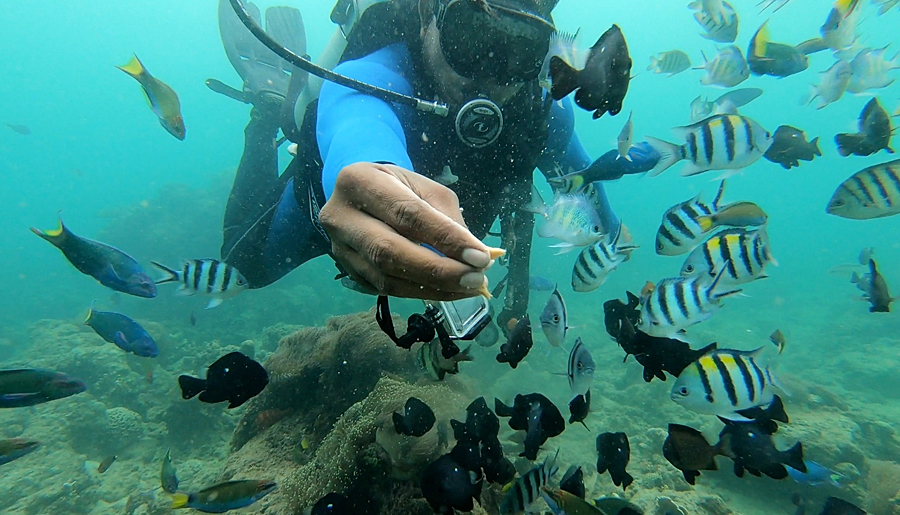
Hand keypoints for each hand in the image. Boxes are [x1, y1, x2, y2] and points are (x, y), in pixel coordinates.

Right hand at [319, 162, 500, 299]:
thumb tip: (476, 256)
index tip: (481, 257)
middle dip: (439, 270)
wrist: (361, 196)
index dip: (445, 238)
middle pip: (389, 251)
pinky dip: (421, 293)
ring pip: (386, 278)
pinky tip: (448, 291)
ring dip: (433, 288)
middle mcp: (340, 217)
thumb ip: (448, 218)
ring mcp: (340, 248)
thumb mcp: (425, 188)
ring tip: (469, 288)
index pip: (407, 214)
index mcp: (359, 182)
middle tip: (476, 279)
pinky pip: (386, 290)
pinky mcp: (347, 272)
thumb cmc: (398, 188)